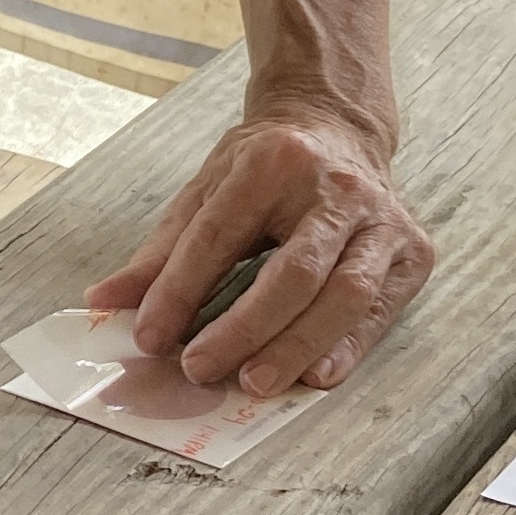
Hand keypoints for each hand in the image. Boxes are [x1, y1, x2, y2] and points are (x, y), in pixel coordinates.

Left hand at [86, 107, 433, 397]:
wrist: (337, 131)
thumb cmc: (266, 170)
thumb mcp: (205, 192)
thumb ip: (158, 254)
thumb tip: (103, 303)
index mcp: (272, 162)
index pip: (219, 235)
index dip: (181, 290)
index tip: (150, 336)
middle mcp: (335, 187)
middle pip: (292, 272)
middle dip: (243, 328)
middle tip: (201, 369)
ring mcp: (381, 219)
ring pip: (344, 295)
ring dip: (296, 346)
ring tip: (255, 383)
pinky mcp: (412, 250)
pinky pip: (377, 310)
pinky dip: (346, 348)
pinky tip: (316, 375)